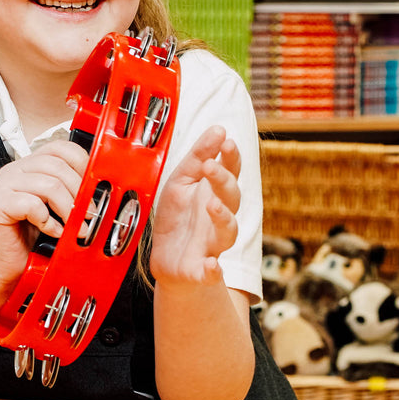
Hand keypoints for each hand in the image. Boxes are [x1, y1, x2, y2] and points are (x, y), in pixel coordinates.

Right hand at [0, 140, 88, 290]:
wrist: (5, 266)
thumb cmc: (30, 238)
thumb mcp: (55, 209)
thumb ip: (69, 193)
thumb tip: (96, 191)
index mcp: (30, 165)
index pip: (60, 148)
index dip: (82, 164)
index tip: (92, 187)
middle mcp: (15, 170)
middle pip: (58, 165)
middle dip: (80, 192)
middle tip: (90, 214)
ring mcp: (4, 185)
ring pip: (49, 184)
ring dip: (68, 209)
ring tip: (74, 227)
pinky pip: (32, 205)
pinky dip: (48, 221)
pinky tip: (52, 231)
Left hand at [150, 125, 241, 288]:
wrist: (166, 258)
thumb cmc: (178, 216)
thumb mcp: (181, 181)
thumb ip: (198, 156)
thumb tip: (219, 128)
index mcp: (214, 193)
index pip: (231, 172)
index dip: (232, 158)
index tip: (227, 142)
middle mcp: (219, 217)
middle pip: (232, 198)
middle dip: (223, 182)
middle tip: (210, 167)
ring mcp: (212, 243)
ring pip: (228, 232)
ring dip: (223, 218)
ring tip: (212, 205)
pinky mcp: (201, 269)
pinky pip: (211, 272)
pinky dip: (213, 270)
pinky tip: (211, 264)